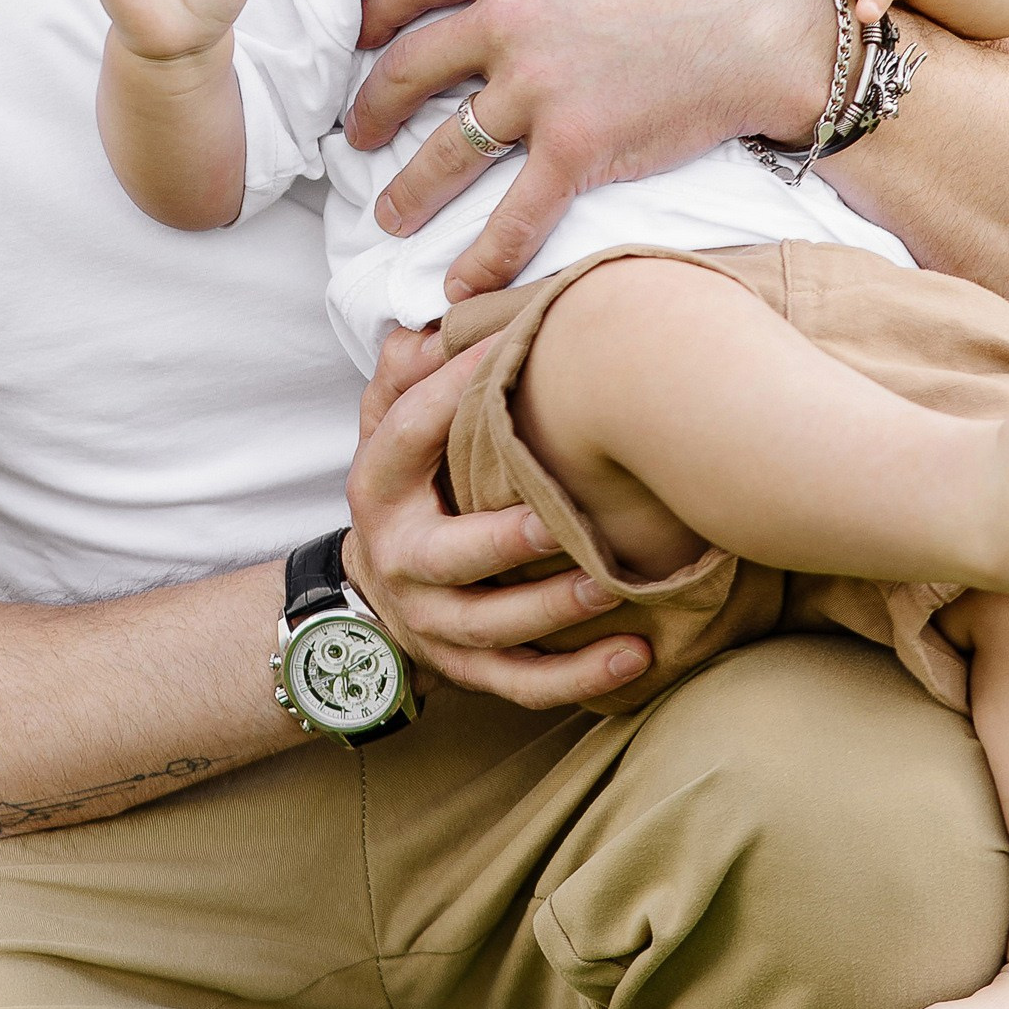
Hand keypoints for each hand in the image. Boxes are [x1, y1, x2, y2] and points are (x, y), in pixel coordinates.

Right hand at [342, 325, 652, 707]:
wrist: (374, 595)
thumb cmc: (411, 490)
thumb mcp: (391, 428)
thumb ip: (409, 374)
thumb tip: (433, 324)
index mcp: (380, 485)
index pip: (409, 432)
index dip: (454, 391)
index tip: (513, 354)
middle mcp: (400, 558)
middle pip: (447, 556)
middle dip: (504, 542)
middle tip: (561, 524)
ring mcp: (431, 621)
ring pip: (491, 627)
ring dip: (554, 610)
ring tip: (615, 586)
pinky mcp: (467, 668)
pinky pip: (522, 683)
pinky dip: (578, 678)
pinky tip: (635, 657)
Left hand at [343, 0, 839, 301]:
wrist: (765, 24)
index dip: (373, 16)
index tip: (357, 42)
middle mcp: (508, 20)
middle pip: (407, 69)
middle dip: (371, 108)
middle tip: (358, 134)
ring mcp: (538, 89)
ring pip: (446, 148)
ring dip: (408, 191)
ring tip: (389, 217)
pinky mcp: (576, 148)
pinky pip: (514, 213)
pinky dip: (482, 257)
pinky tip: (458, 288)